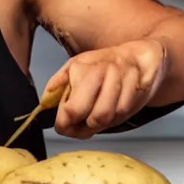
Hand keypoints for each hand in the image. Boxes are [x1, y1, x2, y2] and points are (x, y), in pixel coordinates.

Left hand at [45, 38, 167, 138]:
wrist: (138, 57)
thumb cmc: (104, 64)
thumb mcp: (75, 67)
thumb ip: (58, 84)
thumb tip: (44, 102)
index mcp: (82, 68)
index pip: (71, 109)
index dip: (66, 125)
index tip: (64, 125)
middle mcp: (102, 72)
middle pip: (92, 116)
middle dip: (84, 127)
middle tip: (81, 124)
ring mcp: (122, 80)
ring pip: (108, 118)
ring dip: (100, 122)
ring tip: (97, 114)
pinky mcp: (138, 88)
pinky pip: (123, 114)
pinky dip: (116, 117)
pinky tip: (113, 107)